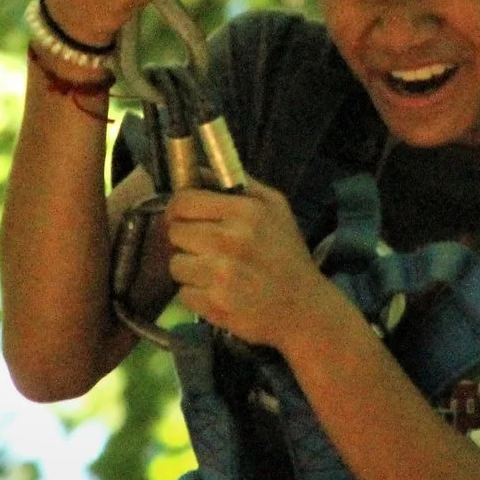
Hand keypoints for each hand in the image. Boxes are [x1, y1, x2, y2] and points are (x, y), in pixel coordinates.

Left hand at [167, 182, 346, 353]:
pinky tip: (217, 293)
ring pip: (175, 264)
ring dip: (189, 270)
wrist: (304, 308)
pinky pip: (183, 293)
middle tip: (205, 249)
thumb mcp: (276, 207)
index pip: (184, 202)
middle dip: (186, 240)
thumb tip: (198, 170)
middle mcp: (231, 240)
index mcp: (245, 211)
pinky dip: (196, 295)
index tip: (183, 218)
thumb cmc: (287, 255)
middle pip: (175, 232)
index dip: (178, 209)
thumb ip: (239, 184)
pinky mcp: (215, 304)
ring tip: (212, 273)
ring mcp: (221, 275)